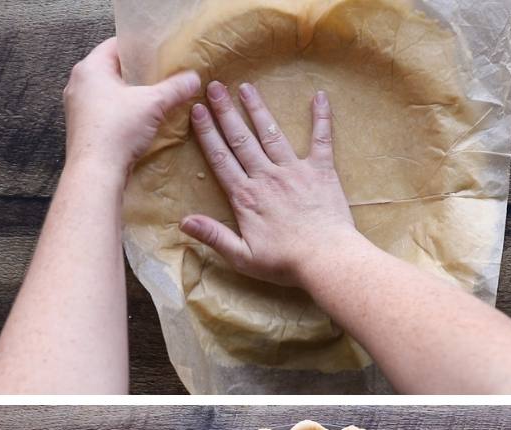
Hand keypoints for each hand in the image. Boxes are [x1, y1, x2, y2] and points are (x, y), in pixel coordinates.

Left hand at [64, 38, 200, 173]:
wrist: (96, 170)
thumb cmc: (117, 130)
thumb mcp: (153, 104)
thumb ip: (175, 88)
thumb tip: (193, 78)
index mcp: (90, 68)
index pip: (115, 45)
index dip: (138, 46)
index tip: (157, 51)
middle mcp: (79, 83)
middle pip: (112, 68)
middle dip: (136, 72)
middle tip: (160, 75)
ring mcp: (77, 105)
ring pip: (108, 90)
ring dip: (129, 93)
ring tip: (152, 97)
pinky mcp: (83, 125)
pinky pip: (104, 109)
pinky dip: (121, 110)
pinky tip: (138, 119)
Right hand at [181, 82, 359, 288]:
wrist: (326, 259)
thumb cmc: (285, 263)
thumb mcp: (242, 257)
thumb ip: (214, 236)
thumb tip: (183, 221)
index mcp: (245, 196)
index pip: (220, 158)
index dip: (207, 133)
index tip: (196, 110)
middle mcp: (266, 177)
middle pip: (241, 139)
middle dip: (225, 111)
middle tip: (214, 86)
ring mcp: (294, 171)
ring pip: (271, 133)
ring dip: (258, 109)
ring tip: (246, 87)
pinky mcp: (321, 171)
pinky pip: (321, 139)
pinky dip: (321, 118)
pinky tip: (319, 97)